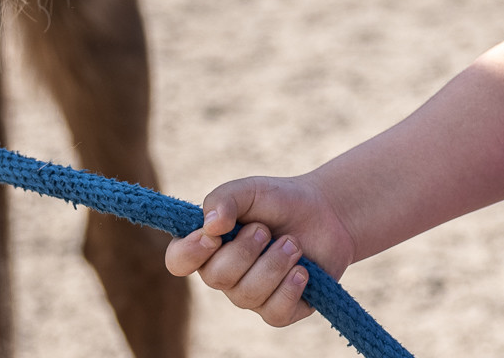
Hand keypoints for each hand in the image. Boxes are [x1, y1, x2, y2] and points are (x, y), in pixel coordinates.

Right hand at [160, 175, 354, 327]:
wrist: (325, 214)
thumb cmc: (279, 201)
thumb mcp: (250, 190)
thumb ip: (224, 199)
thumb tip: (210, 226)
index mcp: (207, 245)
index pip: (178, 261)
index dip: (190, 253)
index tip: (213, 236)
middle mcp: (223, 275)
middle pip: (216, 277)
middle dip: (246, 250)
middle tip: (266, 230)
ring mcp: (250, 296)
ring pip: (248, 295)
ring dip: (275, 263)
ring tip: (293, 243)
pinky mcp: (278, 311)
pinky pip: (275, 312)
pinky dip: (290, 288)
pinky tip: (303, 271)